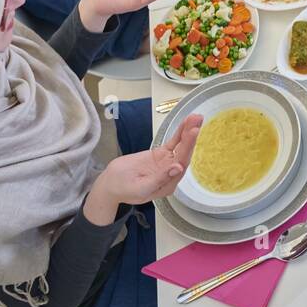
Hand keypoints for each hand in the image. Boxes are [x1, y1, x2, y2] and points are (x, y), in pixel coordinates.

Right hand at [86, 115, 202, 220]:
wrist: (110, 184)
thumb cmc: (121, 188)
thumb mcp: (140, 187)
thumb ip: (160, 178)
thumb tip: (177, 168)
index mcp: (168, 185)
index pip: (181, 164)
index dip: (187, 148)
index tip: (192, 133)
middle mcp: (171, 174)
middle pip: (184, 153)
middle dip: (191, 137)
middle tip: (197, 121)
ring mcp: (166, 163)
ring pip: (180, 146)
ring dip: (188, 132)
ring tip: (195, 117)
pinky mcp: (161, 155)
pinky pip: (173, 142)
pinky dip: (179, 132)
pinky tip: (186, 123)